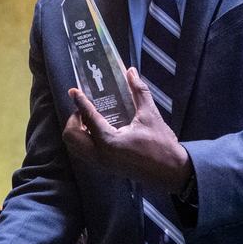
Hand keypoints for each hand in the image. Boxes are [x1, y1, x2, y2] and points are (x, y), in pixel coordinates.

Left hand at [62, 67, 191, 191]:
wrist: (171, 172)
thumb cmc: (162, 145)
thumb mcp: (150, 115)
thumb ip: (139, 91)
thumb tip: (131, 72)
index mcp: (110, 141)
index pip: (88, 118)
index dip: (79, 102)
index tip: (74, 91)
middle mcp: (101, 155)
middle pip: (71, 137)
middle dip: (73, 120)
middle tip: (84, 109)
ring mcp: (101, 164)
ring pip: (75, 147)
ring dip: (76, 131)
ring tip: (88, 119)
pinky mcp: (105, 167)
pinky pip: (84, 153)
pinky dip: (83, 140)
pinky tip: (96, 130)